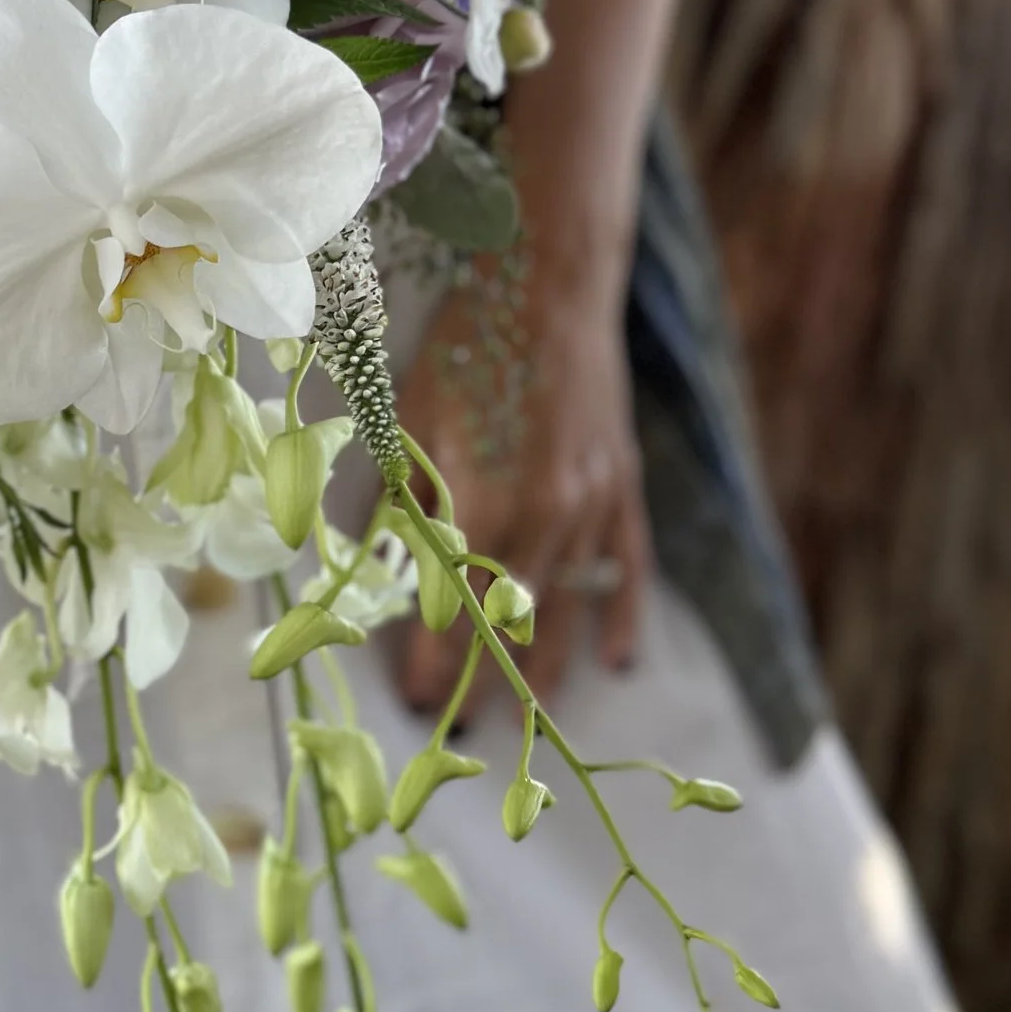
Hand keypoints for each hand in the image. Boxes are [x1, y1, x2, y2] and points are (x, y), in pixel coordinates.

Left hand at [395, 266, 650, 713]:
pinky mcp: (624, 488)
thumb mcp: (412, 423)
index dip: (434, 661)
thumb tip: (381, 577)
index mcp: (483, 504)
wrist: (552, 284)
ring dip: (547, 669)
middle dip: (486, 681)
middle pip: (512, 623)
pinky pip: (629, 569)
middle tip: (463, 727)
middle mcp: (545, 517)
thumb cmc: (467, 346)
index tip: (416, 701)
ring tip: (528, 719)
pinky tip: (615, 662)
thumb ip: (404, 506)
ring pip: (570, 608)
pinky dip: (623, 617)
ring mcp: (593, 506)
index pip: (453, 609)